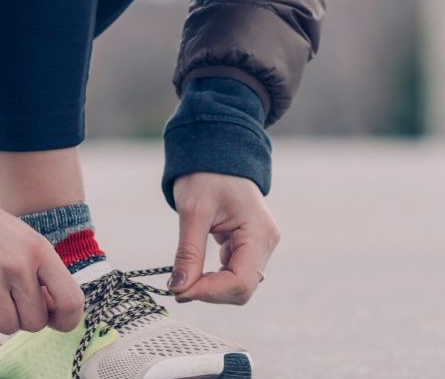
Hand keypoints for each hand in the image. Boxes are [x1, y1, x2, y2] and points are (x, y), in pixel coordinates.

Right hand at [0, 155, 83, 334]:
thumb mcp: (27, 240)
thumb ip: (44, 274)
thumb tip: (53, 313)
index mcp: (40, 251)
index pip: (71, 301)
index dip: (67, 320)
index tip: (55, 319)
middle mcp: (18, 266)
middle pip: (35, 322)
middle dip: (25, 317)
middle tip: (11, 299)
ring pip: (8, 328)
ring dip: (0, 318)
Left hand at [168, 171, 278, 304]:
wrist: (217, 151)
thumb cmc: (207, 174)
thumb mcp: (193, 211)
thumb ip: (188, 252)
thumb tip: (179, 288)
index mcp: (260, 232)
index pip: (240, 282)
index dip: (210, 292)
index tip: (179, 290)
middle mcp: (266, 242)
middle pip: (242, 289)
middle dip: (210, 293)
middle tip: (178, 286)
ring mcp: (260, 245)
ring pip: (238, 285)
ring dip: (211, 288)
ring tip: (185, 277)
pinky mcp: (249, 246)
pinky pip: (234, 274)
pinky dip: (214, 279)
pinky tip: (196, 271)